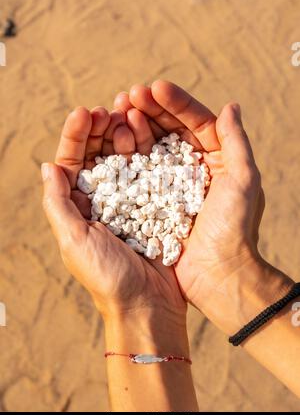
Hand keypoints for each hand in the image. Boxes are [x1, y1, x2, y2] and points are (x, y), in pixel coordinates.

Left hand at [41, 106, 185, 322]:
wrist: (148, 305)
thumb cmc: (106, 277)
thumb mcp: (73, 240)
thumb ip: (58, 204)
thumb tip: (48, 166)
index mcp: (78, 207)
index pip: (72, 162)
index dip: (76, 136)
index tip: (85, 113)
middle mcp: (101, 201)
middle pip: (97, 154)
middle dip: (100, 129)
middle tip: (110, 109)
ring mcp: (129, 201)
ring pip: (123, 158)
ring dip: (124, 134)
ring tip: (129, 116)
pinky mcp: (154, 205)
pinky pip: (149, 171)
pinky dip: (148, 151)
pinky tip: (150, 136)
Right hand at [114, 81, 289, 332]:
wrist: (218, 275)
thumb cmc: (235, 228)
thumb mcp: (243, 180)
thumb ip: (236, 141)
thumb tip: (231, 105)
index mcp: (217, 158)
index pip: (196, 121)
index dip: (176, 102)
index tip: (155, 87)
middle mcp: (194, 167)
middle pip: (171, 129)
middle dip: (150, 109)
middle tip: (129, 94)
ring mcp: (173, 183)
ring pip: (153, 146)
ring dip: (136, 126)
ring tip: (117, 110)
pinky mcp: (156, 200)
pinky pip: (141, 171)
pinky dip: (128, 155)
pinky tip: (115, 141)